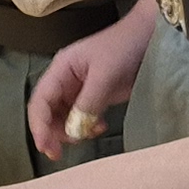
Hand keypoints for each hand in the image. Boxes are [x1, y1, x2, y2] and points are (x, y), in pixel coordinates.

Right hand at [28, 0, 151, 158]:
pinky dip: (86, 127)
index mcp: (61, 69)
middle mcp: (65, 80)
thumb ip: (88, 103)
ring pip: (64, 118)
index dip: (39, 126)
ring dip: (71, 131)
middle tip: (61, 152)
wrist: (149, 36)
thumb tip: (73, 131)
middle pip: (48, 112)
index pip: (40, 101)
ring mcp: (79, 88)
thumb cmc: (124, 47)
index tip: (46, 147)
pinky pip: (81, 117)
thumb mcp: (105, 75)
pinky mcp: (95, 96)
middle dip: (53, 133)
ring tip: (91, 133)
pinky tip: (100, 126)